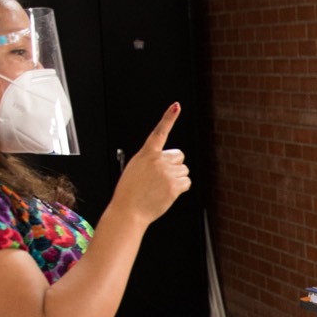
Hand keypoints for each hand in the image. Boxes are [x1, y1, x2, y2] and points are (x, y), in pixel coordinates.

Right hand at [110, 104, 189, 227]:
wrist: (129, 210)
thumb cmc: (130, 192)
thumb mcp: (135, 168)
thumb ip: (151, 160)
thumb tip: (166, 161)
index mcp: (146, 153)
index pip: (159, 132)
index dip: (169, 118)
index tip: (176, 106)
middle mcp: (158, 160)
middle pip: (179, 156)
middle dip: (174, 165)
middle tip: (161, 176)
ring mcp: (167, 173)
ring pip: (184, 170)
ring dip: (177, 178)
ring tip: (161, 186)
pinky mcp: (174, 186)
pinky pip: (187, 182)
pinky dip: (181, 188)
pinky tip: (167, 192)